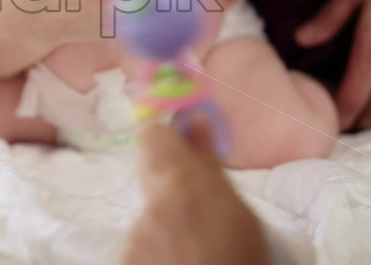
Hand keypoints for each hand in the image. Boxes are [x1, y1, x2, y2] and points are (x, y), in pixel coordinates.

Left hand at [122, 121, 268, 264]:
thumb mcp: (241, 215)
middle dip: (169, 182)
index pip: (152, 136)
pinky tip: (180, 262)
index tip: (180, 147)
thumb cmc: (244, 263)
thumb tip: (196, 119)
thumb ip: (209, 164)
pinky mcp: (126, 258)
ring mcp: (137, 236)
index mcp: (188, 186)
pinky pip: (140, 244)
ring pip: (147, 212)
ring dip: (166, 224)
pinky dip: (157, 252)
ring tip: (196, 250)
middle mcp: (155, 206)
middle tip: (196, 209)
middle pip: (149, 173)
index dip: (164, 138)